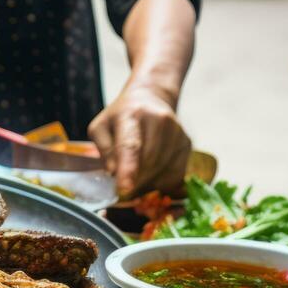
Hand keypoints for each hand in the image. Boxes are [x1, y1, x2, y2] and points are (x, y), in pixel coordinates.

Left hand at [88, 84, 190, 199]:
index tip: (124, 189)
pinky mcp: (187, 143)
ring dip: (146, 181)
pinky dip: (160, 181)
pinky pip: (175, 174)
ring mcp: (176, 131)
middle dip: (134, 179)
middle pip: (148, 162)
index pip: (130, 145)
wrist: (150, 99)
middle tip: (122, 185)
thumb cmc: (120, 117)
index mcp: (131, 115)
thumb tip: (114, 172)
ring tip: (135, 175)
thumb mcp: (100, 127)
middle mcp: (159, 120)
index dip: (128, 169)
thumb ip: (104, 149)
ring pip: (162, 170)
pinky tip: (150, 173)